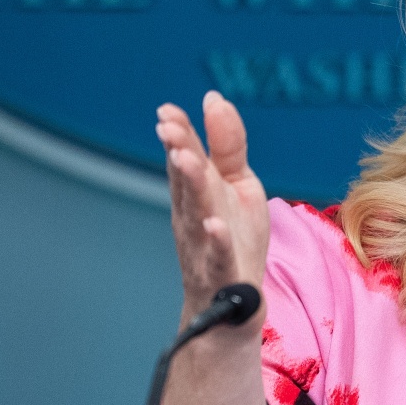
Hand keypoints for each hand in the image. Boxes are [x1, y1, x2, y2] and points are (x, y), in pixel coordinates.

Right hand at [157, 91, 268, 327]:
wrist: (233, 305)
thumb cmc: (234, 239)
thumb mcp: (238, 185)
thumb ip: (228, 145)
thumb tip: (215, 98)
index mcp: (197, 193)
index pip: (185, 158)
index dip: (178, 134)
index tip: (167, 111)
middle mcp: (194, 217)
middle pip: (186, 182)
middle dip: (179, 153)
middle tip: (169, 128)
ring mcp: (204, 246)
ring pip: (197, 214)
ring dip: (192, 186)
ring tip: (189, 160)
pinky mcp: (222, 275)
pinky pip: (218, 258)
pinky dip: (217, 242)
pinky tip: (216, 226)